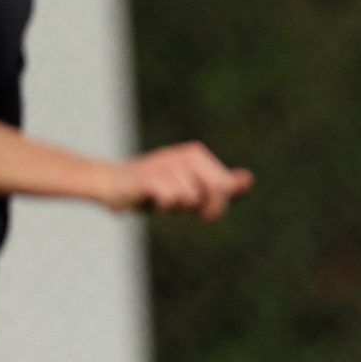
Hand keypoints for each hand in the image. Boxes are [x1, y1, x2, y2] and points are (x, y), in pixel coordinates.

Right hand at [99, 142, 253, 220]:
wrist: (111, 185)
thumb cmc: (154, 190)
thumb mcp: (190, 189)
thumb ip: (220, 186)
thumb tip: (248, 179)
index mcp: (197, 154)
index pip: (226, 188)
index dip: (215, 206)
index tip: (194, 203)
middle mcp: (185, 154)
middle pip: (216, 192)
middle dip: (200, 207)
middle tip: (176, 202)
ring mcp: (168, 163)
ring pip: (190, 199)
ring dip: (174, 207)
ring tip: (158, 197)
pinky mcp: (151, 176)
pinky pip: (171, 200)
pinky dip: (160, 205)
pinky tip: (148, 197)